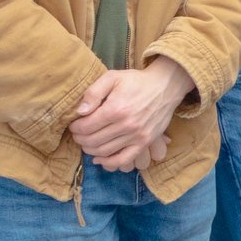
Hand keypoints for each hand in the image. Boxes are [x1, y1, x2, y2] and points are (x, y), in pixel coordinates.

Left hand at [70, 57, 193, 172]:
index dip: (76, 127)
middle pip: (93, 140)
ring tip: (87, 142)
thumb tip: (80, 111)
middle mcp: (126, 125)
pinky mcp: (145, 142)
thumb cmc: (137, 81)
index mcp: (115, 109)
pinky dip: (109, 162)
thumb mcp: (112, 77)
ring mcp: (137, 136)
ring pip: (105, 151)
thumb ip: (94, 92)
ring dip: (90, 150)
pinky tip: (99, 159)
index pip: (86, 127)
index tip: (74, 125)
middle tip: (78, 134)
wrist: (166, 86)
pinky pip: (124, 159)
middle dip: (80, 139)